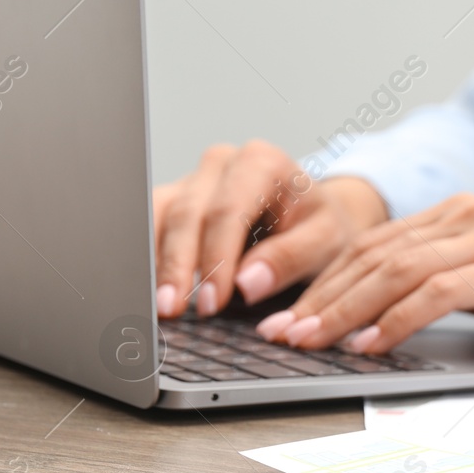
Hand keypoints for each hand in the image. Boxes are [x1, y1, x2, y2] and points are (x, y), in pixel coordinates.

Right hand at [152, 140, 389, 317]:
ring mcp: (193, 180)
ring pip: (160, 216)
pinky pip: (151, 225)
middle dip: (178, 264)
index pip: (228, 210)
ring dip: (154, 262)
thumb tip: (247, 284)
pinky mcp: (176, 201)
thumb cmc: (321, 226)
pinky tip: (148, 291)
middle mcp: (221, 164)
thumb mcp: (325, 241)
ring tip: (154, 306)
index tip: (212, 301)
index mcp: (261, 162)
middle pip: (187, 212)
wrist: (314, 216)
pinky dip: (148, 259)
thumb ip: (289, 258)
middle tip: (172, 310)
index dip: (216, 258)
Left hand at [255, 193, 473, 353]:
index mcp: (458, 215)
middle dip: (319, 296)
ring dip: (345, 309)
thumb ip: (444, 289)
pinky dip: (396, 318)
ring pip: (395, 270)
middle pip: (372, 254)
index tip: (286, 315)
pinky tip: (369, 345)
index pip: (372, 245)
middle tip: (280, 332)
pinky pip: (437, 291)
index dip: (323, 281)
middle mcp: (467, 215)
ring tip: (311, 341)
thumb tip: (377, 323)